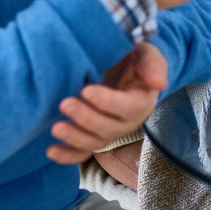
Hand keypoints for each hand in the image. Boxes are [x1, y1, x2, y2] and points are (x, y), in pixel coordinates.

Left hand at [46, 42, 167, 165]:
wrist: (124, 69)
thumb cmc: (135, 59)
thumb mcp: (146, 55)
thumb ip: (152, 65)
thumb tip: (160, 83)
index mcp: (141, 102)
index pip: (126, 108)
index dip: (107, 102)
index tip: (86, 90)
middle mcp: (128, 122)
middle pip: (108, 128)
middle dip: (86, 118)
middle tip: (65, 103)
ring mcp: (111, 133)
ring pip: (95, 143)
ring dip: (75, 138)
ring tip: (56, 127)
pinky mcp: (96, 138)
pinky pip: (83, 153)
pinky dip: (67, 155)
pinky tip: (50, 150)